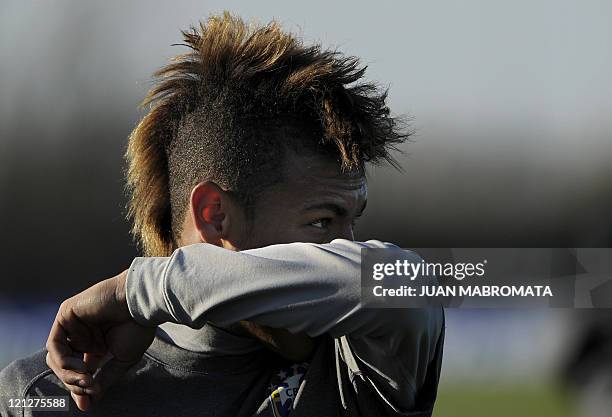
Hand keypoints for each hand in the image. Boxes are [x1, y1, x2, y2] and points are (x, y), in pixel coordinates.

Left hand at [45, 270, 155, 410]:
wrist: (142, 304)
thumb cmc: (138, 327)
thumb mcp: (122, 359)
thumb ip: (104, 378)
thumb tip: (89, 402)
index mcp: (95, 344)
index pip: (79, 371)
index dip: (80, 388)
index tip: (88, 404)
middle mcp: (82, 335)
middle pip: (64, 367)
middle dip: (74, 382)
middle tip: (90, 387)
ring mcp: (73, 324)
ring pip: (55, 358)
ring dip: (68, 374)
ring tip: (86, 379)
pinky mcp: (66, 314)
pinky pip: (54, 344)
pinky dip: (63, 360)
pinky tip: (81, 367)